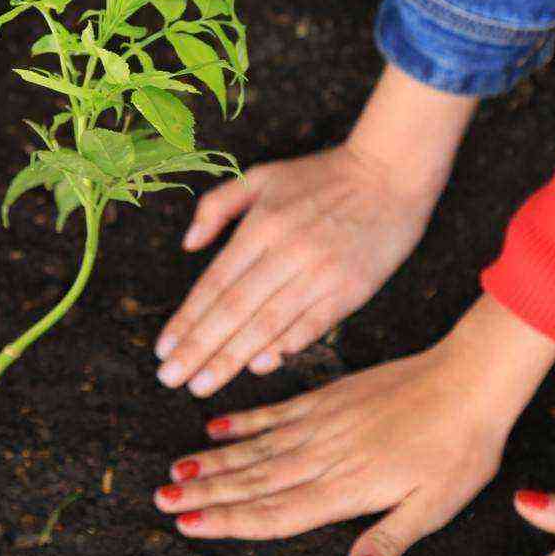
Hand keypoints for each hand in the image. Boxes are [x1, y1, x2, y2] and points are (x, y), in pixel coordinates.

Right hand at [153, 295, 554, 555]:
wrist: (469, 380)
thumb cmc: (459, 449)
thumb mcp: (436, 506)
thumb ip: (389, 539)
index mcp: (347, 487)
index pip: (276, 512)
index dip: (229, 520)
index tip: (188, 526)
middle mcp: (324, 455)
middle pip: (254, 481)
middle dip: (204, 493)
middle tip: (160, 500)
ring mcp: (323, 423)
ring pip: (256, 448)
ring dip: (212, 461)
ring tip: (174, 472)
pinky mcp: (329, 397)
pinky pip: (276, 412)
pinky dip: (244, 422)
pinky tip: (215, 427)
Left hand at [154, 65, 474, 397]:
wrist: (390, 171)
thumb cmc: (322, 175)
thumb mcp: (262, 175)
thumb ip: (218, 206)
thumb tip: (188, 245)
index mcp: (261, 225)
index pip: (214, 283)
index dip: (186, 320)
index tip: (163, 349)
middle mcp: (286, 250)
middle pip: (233, 309)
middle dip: (198, 348)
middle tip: (170, 379)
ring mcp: (320, 271)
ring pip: (267, 323)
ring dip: (231, 357)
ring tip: (201, 385)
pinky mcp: (352, 287)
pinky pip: (313, 323)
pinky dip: (286, 346)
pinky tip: (260, 367)